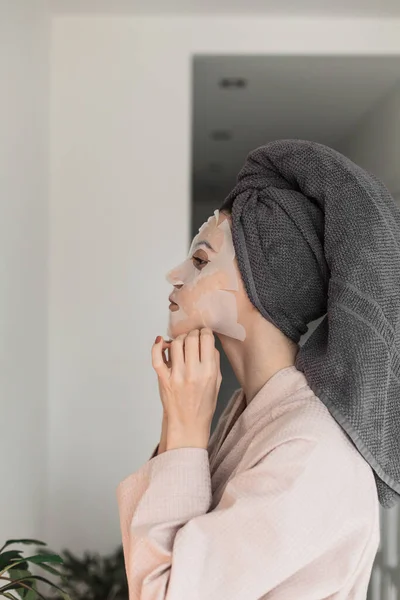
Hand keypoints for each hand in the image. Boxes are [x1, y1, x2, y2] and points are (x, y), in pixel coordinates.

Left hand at [151, 328, 221, 449]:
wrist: (188, 424)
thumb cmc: (203, 405)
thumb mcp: (216, 382)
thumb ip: (214, 361)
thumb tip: (207, 342)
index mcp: (208, 372)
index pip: (206, 339)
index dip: (205, 332)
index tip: (204, 334)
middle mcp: (192, 372)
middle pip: (191, 338)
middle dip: (193, 333)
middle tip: (193, 337)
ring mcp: (176, 376)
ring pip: (175, 343)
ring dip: (179, 339)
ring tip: (181, 343)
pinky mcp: (163, 379)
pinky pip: (156, 358)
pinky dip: (157, 346)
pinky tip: (161, 342)